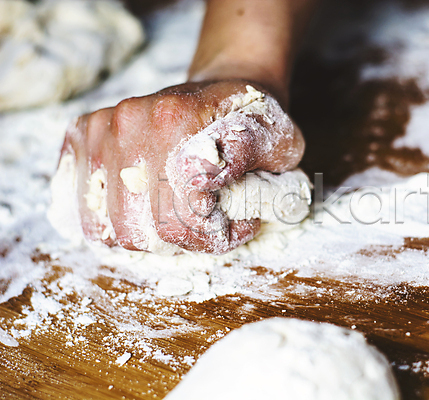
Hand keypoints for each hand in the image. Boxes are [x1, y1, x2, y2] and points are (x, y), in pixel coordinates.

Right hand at [61, 80, 304, 253]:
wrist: (227, 84)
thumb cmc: (253, 121)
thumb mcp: (279, 144)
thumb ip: (262, 173)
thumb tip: (219, 193)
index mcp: (180, 122)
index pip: (182, 219)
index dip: (213, 236)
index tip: (238, 224)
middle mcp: (133, 121)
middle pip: (141, 230)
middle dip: (181, 241)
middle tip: (206, 224)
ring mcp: (105, 127)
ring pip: (108, 225)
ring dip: (146, 234)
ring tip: (176, 216)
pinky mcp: (86, 133)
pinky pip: (82, 204)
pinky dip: (110, 219)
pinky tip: (142, 208)